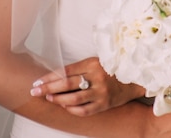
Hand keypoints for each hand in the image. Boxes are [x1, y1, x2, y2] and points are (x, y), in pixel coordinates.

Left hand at [30, 57, 144, 115]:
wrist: (135, 77)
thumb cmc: (113, 66)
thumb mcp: (97, 60)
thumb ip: (80, 67)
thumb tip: (57, 75)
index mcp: (93, 63)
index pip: (66, 70)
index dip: (50, 76)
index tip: (37, 81)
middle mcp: (96, 77)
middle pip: (67, 84)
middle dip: (48, 88)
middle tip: (34, 91)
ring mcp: (100, 92)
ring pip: (74, 99)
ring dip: (58, 99)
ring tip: (48, 98)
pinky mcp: (104, 104)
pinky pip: (84, 110)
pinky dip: (72, 110)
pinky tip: (64, 107)